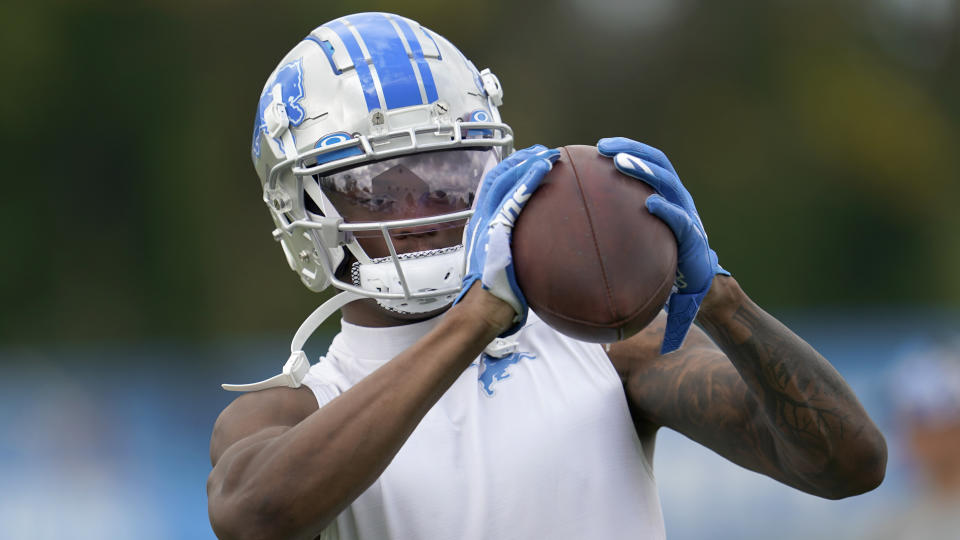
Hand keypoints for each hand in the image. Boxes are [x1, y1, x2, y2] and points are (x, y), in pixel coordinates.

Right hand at [456, 145, 560, 335]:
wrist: (483, 309)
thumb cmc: (495, 296)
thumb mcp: (502, 267)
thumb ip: (513, 253)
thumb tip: (536, 255)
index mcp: (481, 227)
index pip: (492, 189)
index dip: (510, 171)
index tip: (529, 162)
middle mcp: (481, 220)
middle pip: (497, 179)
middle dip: (519, 160)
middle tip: (542, 151)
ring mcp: (487, 223)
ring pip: (506, 183)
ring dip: (527, 164)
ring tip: (547, 154)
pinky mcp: (497, 229)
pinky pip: (515, 197)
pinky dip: (529, 179)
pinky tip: (544, 168)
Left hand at [597, 137, 728, 353]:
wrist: (693, 283)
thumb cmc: (659, 254)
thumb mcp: (637, 233)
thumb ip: (617, 221)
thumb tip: (574, 219)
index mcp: (665, 191)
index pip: (649, 160)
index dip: (628, 147)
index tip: (600, 146)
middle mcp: (678, 196)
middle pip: (658, 163)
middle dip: (632, 151)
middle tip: (605, 148)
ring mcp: (687, 213)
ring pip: (668, 184)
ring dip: (645, 171)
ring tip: (622, 163)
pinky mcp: (693, 236)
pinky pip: (680, 219)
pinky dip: (666, 209)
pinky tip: (650, 203)